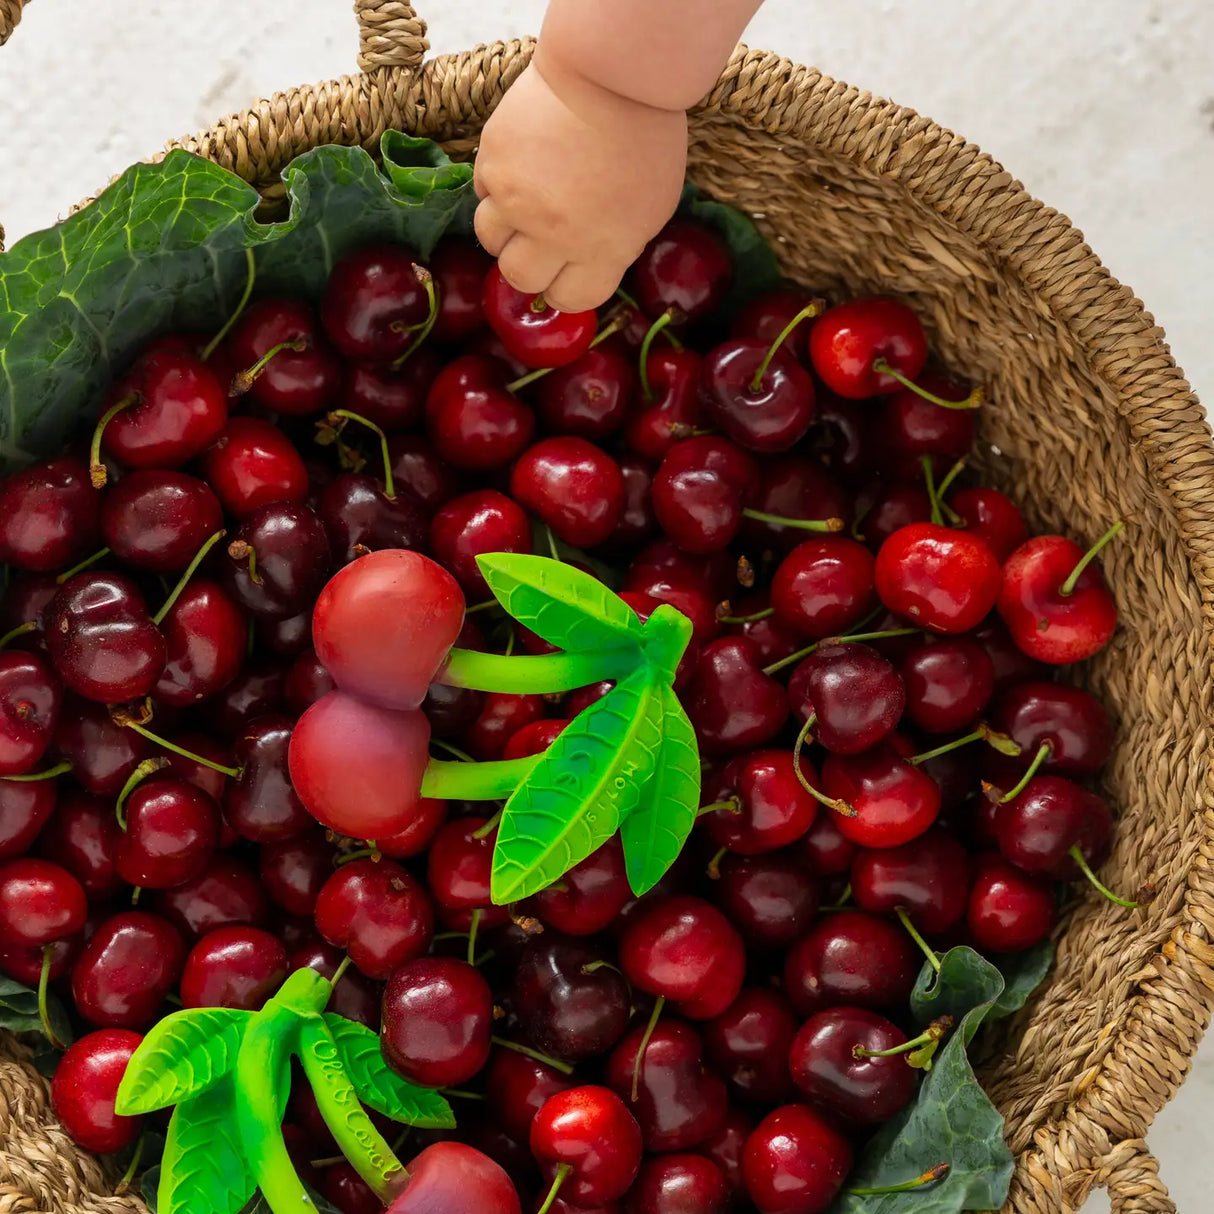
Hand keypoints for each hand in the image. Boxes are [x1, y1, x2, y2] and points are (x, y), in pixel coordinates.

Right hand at [473, 61, 686, 313]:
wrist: (612, 75)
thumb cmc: (645, 140)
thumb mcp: (650, 210)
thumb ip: (616, 247)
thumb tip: (587, 266)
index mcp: (601, 251)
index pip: (569, 300)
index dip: (564, 289)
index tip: (563, 276)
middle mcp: (554, 234)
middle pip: (520, 277)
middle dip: (529, 264)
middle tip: (538, 243)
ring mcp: (518, 200)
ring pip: (489, 238)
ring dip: (504, 229)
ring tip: (522, 206)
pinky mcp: (493, 164)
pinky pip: (483, 192)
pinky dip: (496, 186)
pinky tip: (521, 166)